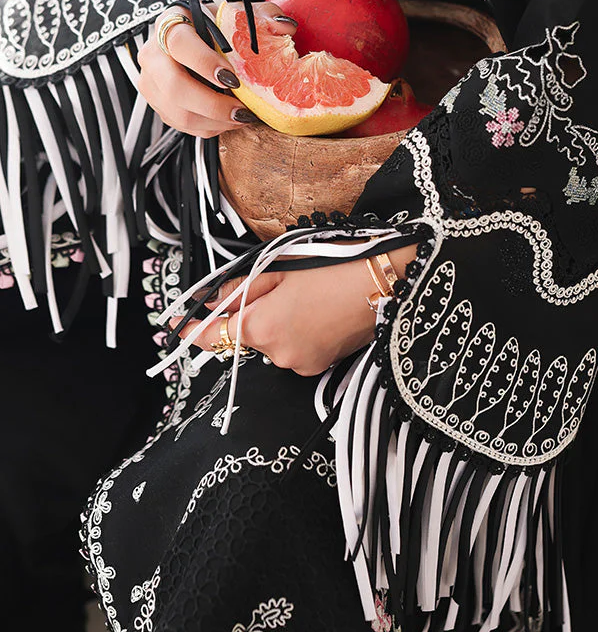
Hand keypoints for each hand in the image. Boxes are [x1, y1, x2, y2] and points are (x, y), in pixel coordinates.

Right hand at [137, 2, 296, 137]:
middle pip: (174, 86)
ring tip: (241, 117)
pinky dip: (210, 127)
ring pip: (178, 112)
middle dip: (212, 104)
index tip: (232, 78)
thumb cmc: (216, 25)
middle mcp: (153, 53)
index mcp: (171, 23)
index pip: (179, 42)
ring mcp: (151, 82)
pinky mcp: (158, 104)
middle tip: (241, 109)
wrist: (196, 36)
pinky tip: (229, 120)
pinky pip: (182, 124)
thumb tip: (284, 27)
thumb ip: (263, 16)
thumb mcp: (240, 14)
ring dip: (214, 121)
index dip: (204, 62)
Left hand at [174, 244, 417, 374]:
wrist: (388, 281)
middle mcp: (277, 355)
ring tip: (307, 294)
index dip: (192, 329)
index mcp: (261, 327)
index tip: (176, 325)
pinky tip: (319, 310)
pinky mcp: (322, 366)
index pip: (213, 334)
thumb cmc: (335, 266)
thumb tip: (214, 299)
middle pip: (248, 335)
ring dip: (277, 323)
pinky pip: (296, 348)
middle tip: (277, 283)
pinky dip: (298, 332)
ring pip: (273, 342)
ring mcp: (301, 364)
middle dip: (253, 314)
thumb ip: (242, 287)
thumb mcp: (282, 267)